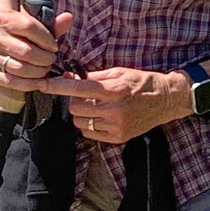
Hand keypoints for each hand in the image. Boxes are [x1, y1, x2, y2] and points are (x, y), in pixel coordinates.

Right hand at [0, 8, 73, 90]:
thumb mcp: (34, 22)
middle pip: (26, 51)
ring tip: (46, 68)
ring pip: (20, 68)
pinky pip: (11, 82)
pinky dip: (29, 84)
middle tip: (52, 59)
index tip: (54, 46)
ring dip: (39, 72)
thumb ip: (52, 23)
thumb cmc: (21, 29)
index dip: (47, 39)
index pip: (29, 28)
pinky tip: (40, 82)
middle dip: (45, 58)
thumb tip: (69, 18)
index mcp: (1, 18)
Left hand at [39, 67, 188, 142]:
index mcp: (114, 90)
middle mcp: (114, 109)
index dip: (58, 86)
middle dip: (75, 100)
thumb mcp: (120, 72)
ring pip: (81, 122)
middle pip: (76, 108)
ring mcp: (116, 126)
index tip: (42, 85)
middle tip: (86, 96)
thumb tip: (70, 77)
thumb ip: (94, 77)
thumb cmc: (142, 83)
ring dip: (82, 114)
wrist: (167, 100)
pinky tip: (103, 117)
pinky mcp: (118, 137)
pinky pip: (91, 133)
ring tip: (96, 107)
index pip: (78, 88)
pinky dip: (91, 125)